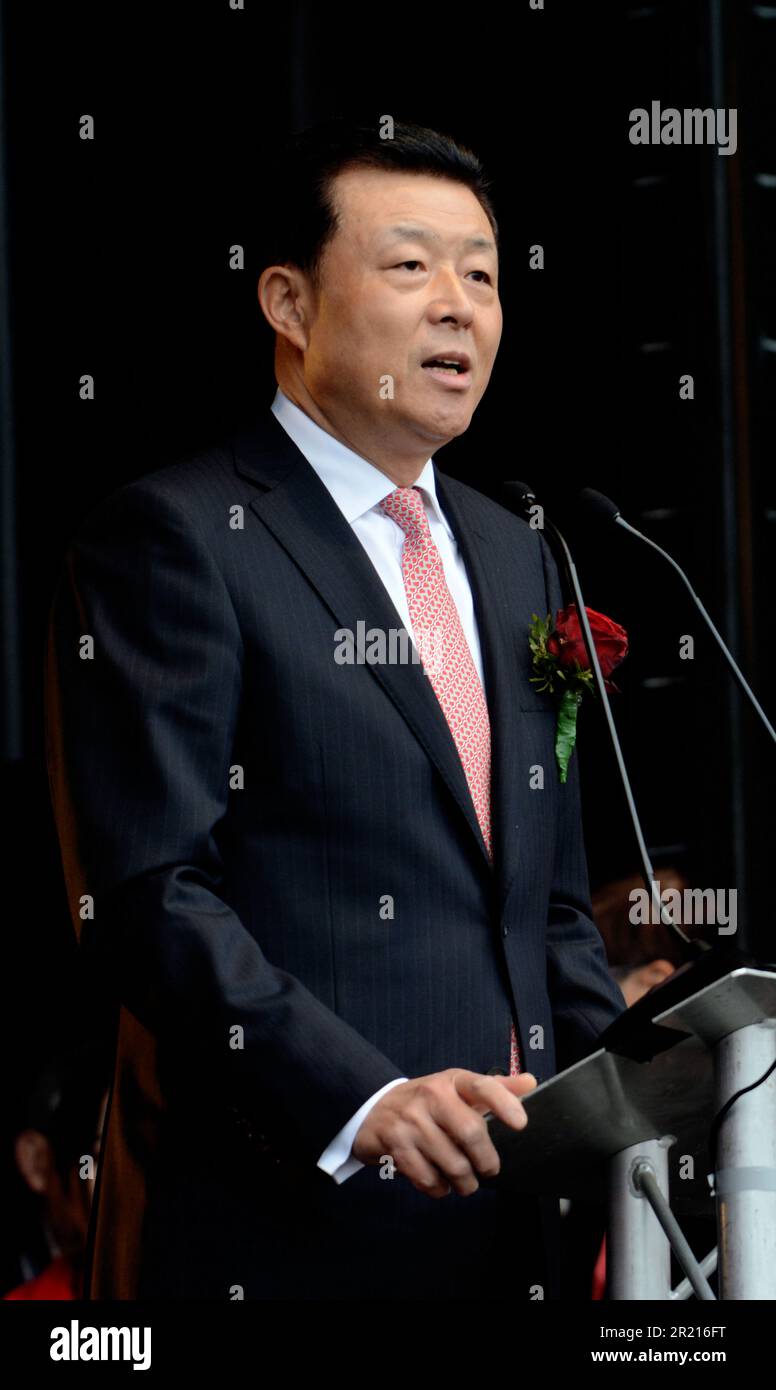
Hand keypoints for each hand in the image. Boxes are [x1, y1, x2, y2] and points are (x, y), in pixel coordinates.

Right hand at [351, 1067, 537, 1197]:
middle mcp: (431, 1095)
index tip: (521, 1124)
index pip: (482, 1086)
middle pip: (471, 1133)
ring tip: (466, 1183)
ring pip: (452, 1163)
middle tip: (489, 1170)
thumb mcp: (458, 1089)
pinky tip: (441, 1183)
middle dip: (486, 1162)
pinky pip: (427, 1178)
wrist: (375, 1109)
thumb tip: (531, 1083)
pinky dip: (439, 1189)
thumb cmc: (428, 1102)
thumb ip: (496, 1088)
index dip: (504, 1104)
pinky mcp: (396, 1144)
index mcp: (452, 1080)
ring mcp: (411, 1120)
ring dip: (465, 1183)